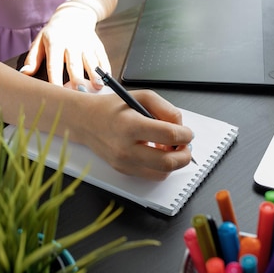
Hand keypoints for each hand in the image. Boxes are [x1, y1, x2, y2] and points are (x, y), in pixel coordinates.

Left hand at [20, 3, 109, 91]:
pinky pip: (102, 58)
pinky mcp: (97, 45)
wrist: (74, 15)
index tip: (57, 92)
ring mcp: (86, 44)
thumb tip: (25, 73)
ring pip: (91, 62)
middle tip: (80, 93)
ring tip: (98, 87)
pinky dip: (105, 69)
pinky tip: (106, 80)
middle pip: (75, 64)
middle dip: (77, 79)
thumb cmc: (54, 33)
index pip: (54, 64)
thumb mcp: (40, 41)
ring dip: (95, 75)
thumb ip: (33, 59)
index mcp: (55, 42)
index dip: (55, 79)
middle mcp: (72, 43)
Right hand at [77, 90, 193, 179]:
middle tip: (184, 146)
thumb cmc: (113, 108)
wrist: (86, 121)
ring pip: (162, 173)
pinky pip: (152, 175)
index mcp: (131, 125)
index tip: (187, 133)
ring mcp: (124, 163)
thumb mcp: (142, 97)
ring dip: (173, 162)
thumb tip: (182, 129)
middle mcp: (126, 148)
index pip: (169, 136)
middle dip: (184, 155)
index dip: (185, 135)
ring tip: (169, 148)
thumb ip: (167, 110)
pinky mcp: (124, 170)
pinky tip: (156, 152)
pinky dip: (160, 166)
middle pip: (168, 162)